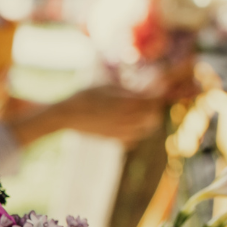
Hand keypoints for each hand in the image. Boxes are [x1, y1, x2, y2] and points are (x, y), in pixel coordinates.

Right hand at [17, 85, 164, 144]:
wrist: (67, 115)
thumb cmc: (85, 95)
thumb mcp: (107, 86)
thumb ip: (128, 90)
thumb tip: (145, 90)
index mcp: (126, 103)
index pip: (153, 101)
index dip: (158, 95)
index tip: (158, 89)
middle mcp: (126, 119)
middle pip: (153, 116)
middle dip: (154, 108)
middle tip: (150, 100)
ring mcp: (120, 131)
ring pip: (145, 129)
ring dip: (147, 120)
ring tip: (141, 112)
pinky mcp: (113, 139)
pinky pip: (134, 138)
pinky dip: (136, 132)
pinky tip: (129, 124)